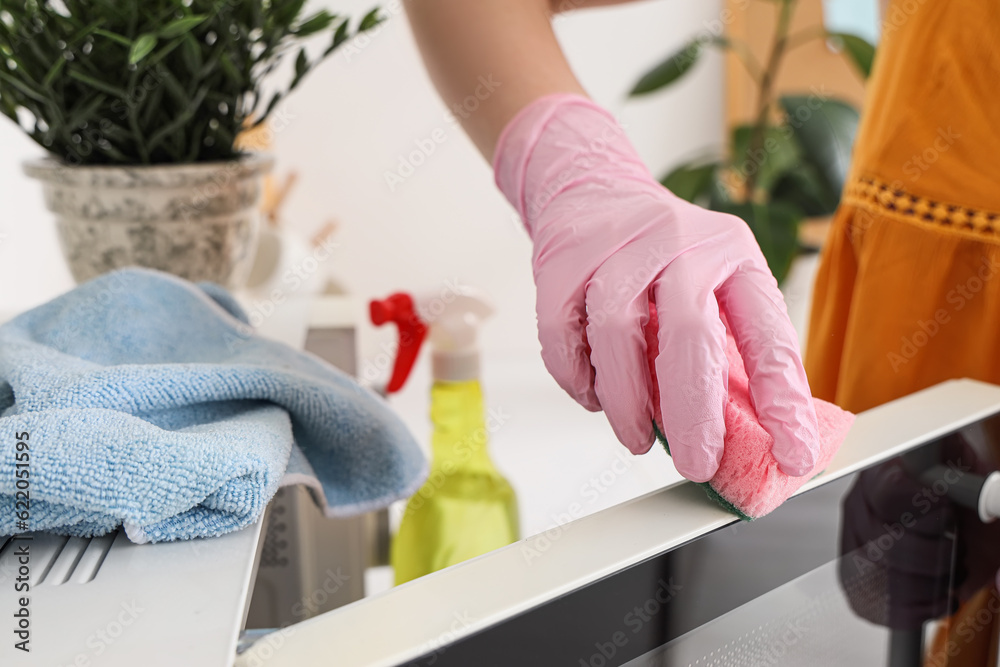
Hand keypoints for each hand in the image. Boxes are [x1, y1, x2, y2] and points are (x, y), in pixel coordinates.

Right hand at [493, 93, 819, 481]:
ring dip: (626, 404)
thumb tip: (759, 437)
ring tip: (636, 437)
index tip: (793, 454)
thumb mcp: (713, 282)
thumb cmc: (661, 254)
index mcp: (733, 252)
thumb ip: (730, 350)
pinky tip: (593, 395)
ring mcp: (616, 248)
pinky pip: (564, 336)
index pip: (767, 333)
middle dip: (693, 414)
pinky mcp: (563, 261)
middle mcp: (679, 242)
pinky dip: (578, 379)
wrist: (592, 190)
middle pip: (688, 334)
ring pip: (617, 335)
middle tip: (695, 463)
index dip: (782, 400)